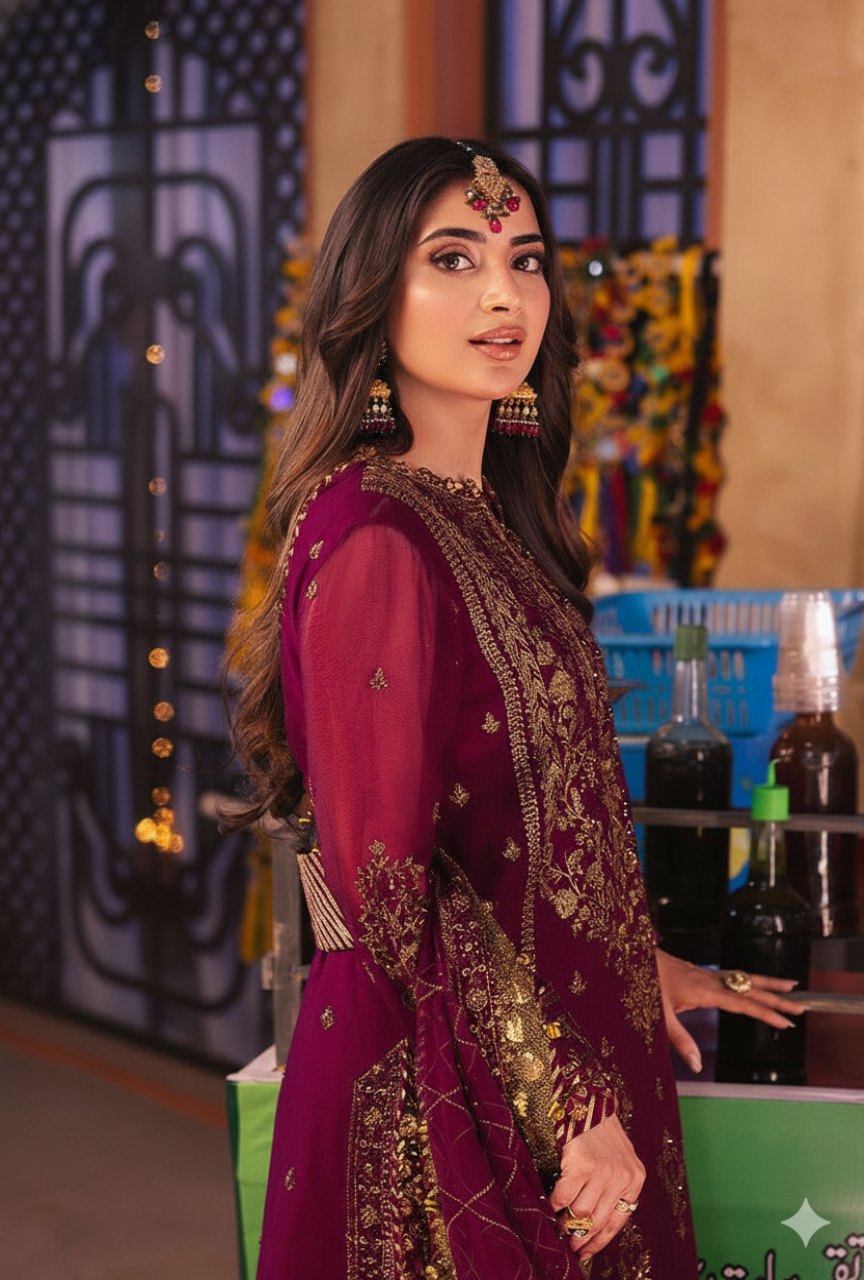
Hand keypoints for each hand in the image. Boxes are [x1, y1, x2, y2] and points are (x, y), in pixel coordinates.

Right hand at [549, 1113, 644, 1259]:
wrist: (589, 1097)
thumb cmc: (601, 1128)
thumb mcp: (618, 1157)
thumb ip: (613, 1185)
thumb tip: (591, 1221)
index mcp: (634, 1179)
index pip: (618, 1222)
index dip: (600, 1241)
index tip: (586, 1252)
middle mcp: (622, 1177)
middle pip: (599, 1222)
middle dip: (582, 1238)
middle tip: (569, 1246)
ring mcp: (603, 1172)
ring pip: (581, 1213)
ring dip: (567, 1224)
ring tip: (558, 1228)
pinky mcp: (582, 1164)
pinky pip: (564, 1195)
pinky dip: (555, 1204)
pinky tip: (551, 1205)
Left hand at [655, 948, 801, 1072]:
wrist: (633, 954)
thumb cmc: (645, 982)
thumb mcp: (659, 1015)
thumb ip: (679, 1039)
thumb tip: (697, 1064)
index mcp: (705, 991)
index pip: (744, 1004)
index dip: (766, 1013)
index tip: (786, 1022)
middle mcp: (710, 979)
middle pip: (751, 987)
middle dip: (777, 997)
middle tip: (801, 1005)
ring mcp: (705, 973)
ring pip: (744, 977)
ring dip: (767, 982)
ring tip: (788, 985)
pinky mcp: (699, 971)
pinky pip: (732, 975)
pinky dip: (748, 979)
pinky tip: (750, 982)